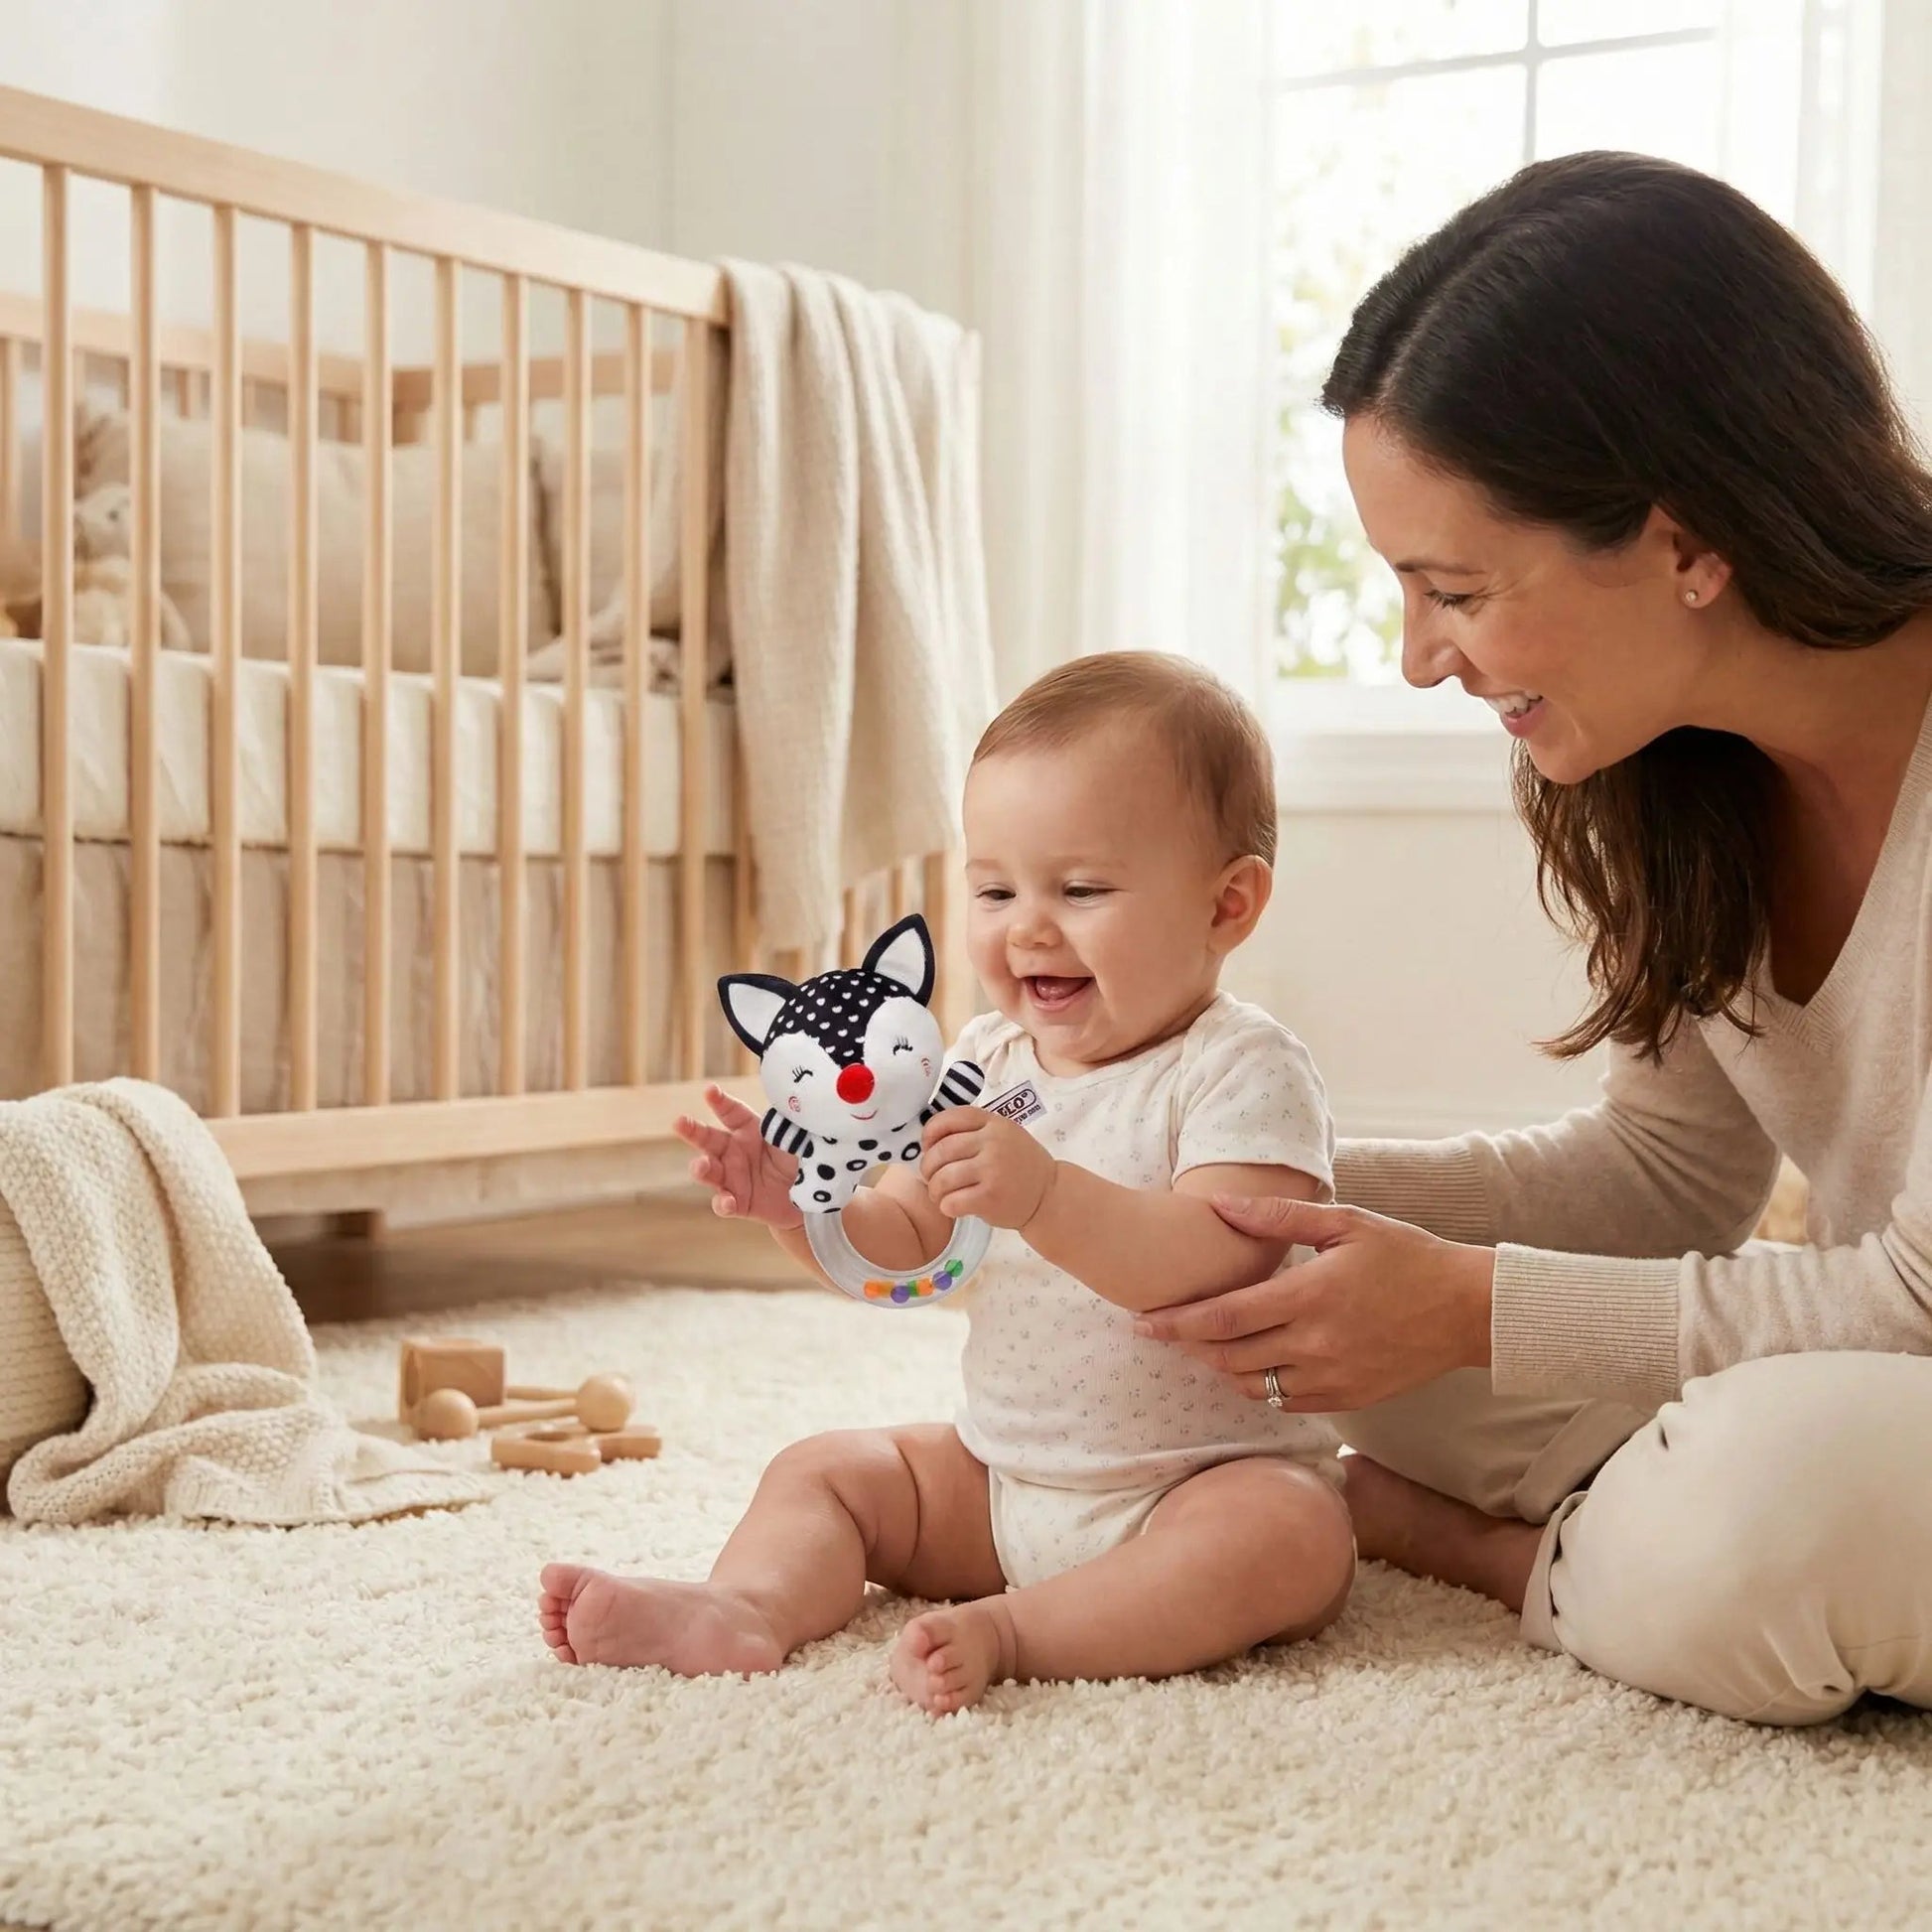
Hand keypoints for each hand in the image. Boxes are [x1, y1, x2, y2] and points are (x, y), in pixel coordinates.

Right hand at [673, 1084, 803, 1229]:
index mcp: (748, 1130)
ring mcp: (732, 1178)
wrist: (809, 1198)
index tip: (710, 1091)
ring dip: (701, 1168)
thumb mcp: (796, 1139)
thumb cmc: (800, 1160)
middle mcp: (734, 1151)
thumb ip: (786, 1126)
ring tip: (700, 1165)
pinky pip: (724, 1203)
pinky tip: (727, 1201)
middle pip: (707, 1139)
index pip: (730, 1112)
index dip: (719, 1101)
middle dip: (691, 1130)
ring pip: (708, 1171)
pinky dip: (723, 1203)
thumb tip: (791, 1105)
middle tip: (679, 1122)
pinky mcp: (737, 1203)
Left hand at [920, 1107, 1055, 1229]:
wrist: (1048, 1195)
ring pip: (943, 1178)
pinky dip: (946, 1206)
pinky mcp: (991, 1197)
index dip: (930, 1133)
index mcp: (994, 1123)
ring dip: (934, 1190)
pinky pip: (952, 1201)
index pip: (949, 1118)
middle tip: (931, 1177)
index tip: (928, 1147)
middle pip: (941, 1151)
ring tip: (940, 1195)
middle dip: (928, 1167)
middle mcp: (993, 1142)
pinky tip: (952, 1207)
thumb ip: (974, 1131)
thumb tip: (930, 1142)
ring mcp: (993, 1169)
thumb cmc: (1020, 1165)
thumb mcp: (1003, 1135)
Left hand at [1130, 1195, 1493, 1410]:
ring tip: (1201, 1344)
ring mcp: (1332, 1378)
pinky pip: (1285, 1400)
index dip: (1176, 1322)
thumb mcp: (1345, 1223)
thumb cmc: (1406, 1256)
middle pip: (1227, 1357)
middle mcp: (1316, 1344)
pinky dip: (1258, 1385)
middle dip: (1186, 1346)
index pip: (1224, 1318)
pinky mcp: (1347, 1400)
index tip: (1141, 1321)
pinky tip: (1249, 1362)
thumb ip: (1277, 1216)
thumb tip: (1219, 1205)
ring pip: (1252, 1385)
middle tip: (1158, 1332)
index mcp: (1310, 1296)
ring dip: (1219, 1367)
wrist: (1467, 1310)